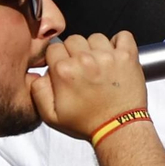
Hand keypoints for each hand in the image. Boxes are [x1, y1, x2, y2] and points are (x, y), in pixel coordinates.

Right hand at [28, 32, 146, 141]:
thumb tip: (37, 74)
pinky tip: (115, 56)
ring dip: (96, 49)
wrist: (119, 129)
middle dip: (76, 52)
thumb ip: (38, 91)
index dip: (59, 58)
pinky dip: (120, 43)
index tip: (66, 68)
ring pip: (96, 38)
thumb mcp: (51, 116)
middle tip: (83, 70)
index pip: (54, 48)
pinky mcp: (127, 56)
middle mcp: (85, 60)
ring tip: (100, 66)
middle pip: (74, 40)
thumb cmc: (88, 124)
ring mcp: (108, 56)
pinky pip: (123, 36)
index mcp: (64, 71)